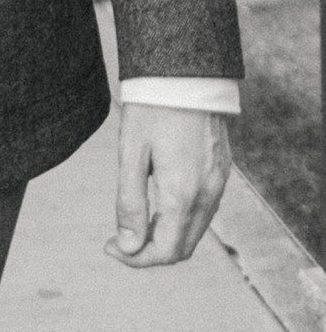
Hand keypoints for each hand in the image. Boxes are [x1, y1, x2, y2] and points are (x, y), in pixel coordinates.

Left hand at [105, 103, 230, 267]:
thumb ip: (130, 204)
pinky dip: (181, 220)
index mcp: (182, 194)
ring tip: (136, 221)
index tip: (110, 246)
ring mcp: (218, 183)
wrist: (185, 72)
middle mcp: (207, 194)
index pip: (165, 252)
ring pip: (194, 231)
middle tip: (119, 239)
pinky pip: (204, 211)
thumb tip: (128, 247)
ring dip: (166, 237)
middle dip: (149, 252)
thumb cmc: (151, 109)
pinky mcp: (222, 171)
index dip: (136, 259)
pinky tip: (159, 204)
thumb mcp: (131, 154)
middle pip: (182, 248)